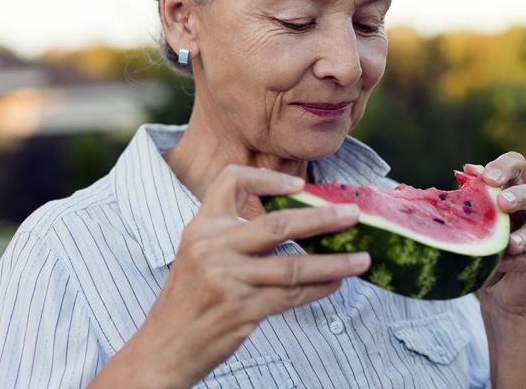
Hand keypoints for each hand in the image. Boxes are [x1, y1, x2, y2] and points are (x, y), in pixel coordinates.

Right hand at [93, 165, 370, 388]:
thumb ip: (231, 235)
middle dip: (321, 219)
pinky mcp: (241, 309)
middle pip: (277, 224)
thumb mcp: (198, 254)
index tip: (299, 186)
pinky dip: (319, 289)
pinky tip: (336, 283)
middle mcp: (212, 247)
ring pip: (293, 266)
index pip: (230, 181)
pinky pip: (291, 295)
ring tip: (362, 259)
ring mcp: (227, 279)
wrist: (163, 347)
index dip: (267, 178)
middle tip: (352, 215)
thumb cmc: (187, 300)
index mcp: (201, 227)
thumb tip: (287, 221)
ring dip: (333, 263)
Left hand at [469, 152, 525, 318]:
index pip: (518, 166)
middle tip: (502, 202)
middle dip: (518, 196)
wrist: (500, 292)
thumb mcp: (479, 223)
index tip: (486, 177)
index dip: (504, 166)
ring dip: (524, 236)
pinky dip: (518, 260)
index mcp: (518, 190)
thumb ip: (476, 197)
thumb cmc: (488, 249)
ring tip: (510, 243)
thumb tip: (469, 169)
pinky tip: (503, 262)